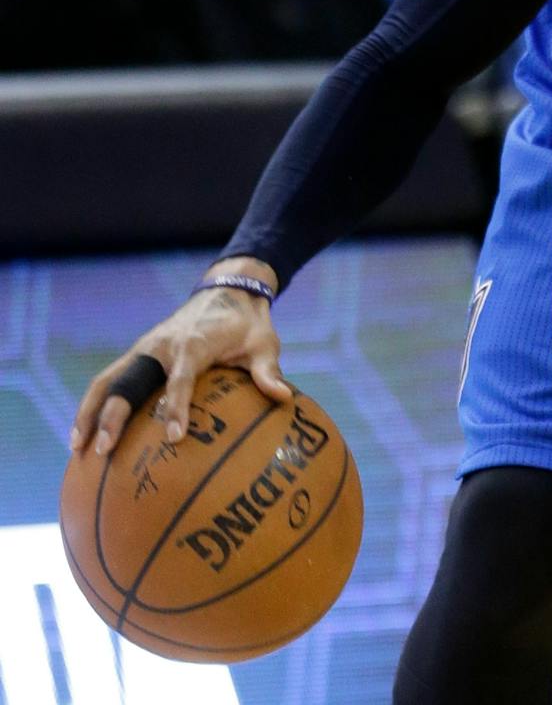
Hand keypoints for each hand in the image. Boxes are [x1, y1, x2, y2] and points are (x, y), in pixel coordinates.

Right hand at [71, 258, 290, 456]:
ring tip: (76, 448)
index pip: (180, 380)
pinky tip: (84, 435)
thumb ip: (268, 371)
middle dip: (112, 416)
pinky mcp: (138, 354)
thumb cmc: (248, 324)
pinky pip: (109, 380)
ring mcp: (144, 350)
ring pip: (106, 380)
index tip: (174, 437)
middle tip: (102, 450)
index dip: (176, 407)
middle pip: (127, 382)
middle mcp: (161, 347)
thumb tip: (284, 397)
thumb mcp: (264, 344)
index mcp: (193, 344)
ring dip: (89, 412)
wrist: (227, 291)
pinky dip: (93, 405)